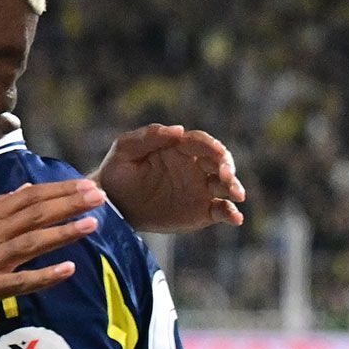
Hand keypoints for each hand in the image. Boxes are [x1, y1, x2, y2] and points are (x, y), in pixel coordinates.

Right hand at [0, 179, 104, 325]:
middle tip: (101, 196)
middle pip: (36, 214)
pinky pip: (20, 281)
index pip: (29, 198)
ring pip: (33, 241)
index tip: (86, 185)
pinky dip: (44, 276)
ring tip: (93, 224)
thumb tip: (25, 190)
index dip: (60, 191)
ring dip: (63, 232)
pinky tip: (67, 271)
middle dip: (70, 204)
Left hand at [91, 124, 244, 233]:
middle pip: (220, 162)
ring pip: (225, 185)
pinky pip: (220, 210)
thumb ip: (148, 137)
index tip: (215, 153)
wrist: (112, 204)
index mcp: (180, 147)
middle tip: (226, 176)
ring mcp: (200, 188)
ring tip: (236, 195)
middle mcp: (195, 166)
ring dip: (234, 188)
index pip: (202, 142)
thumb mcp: (125, 150)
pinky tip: (235, 218)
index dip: (211, 146)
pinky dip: (231, 213)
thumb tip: (178, 130)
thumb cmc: (117, 172)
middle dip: (227, 167)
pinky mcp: (201, 210)